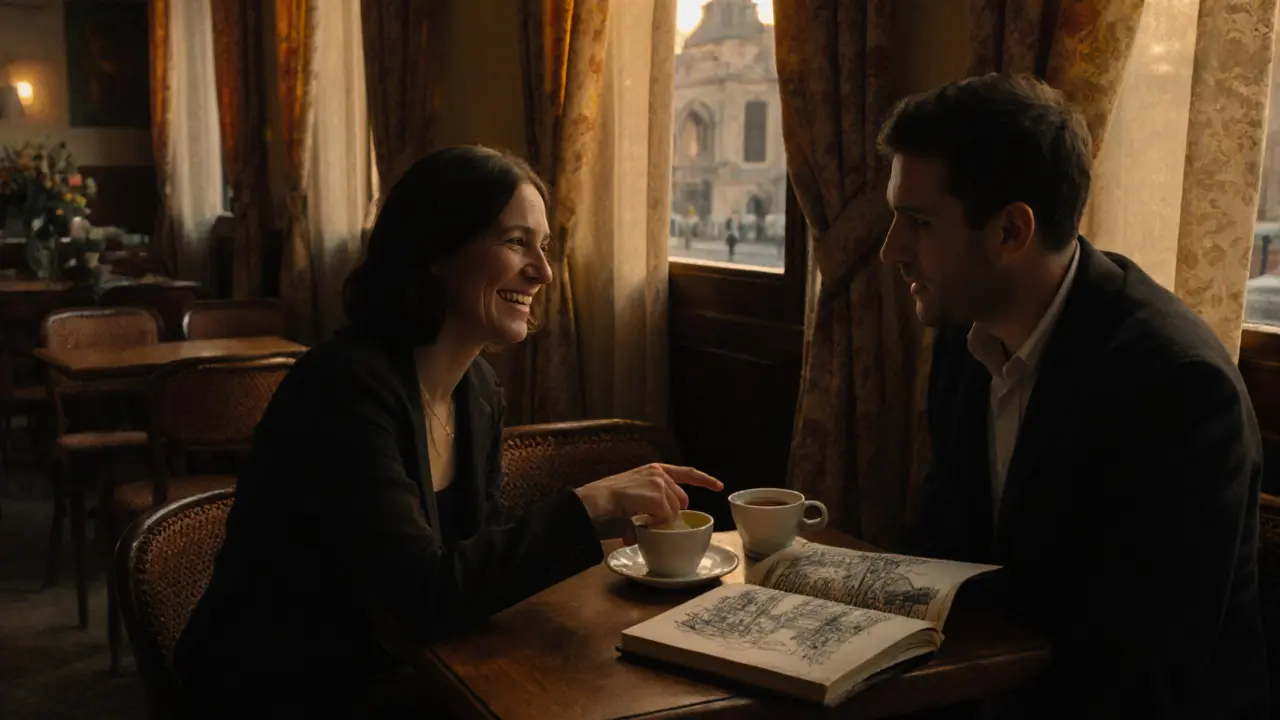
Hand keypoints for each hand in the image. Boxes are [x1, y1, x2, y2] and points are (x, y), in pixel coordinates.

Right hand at [574, 463, 722, 524]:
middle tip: (656, 520)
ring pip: (673, 511)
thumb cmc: (611, 500)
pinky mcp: (657, 495)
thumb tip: (659, 528)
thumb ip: (652, 504)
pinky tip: (640, 519)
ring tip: (640, 518)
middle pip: (681, 500)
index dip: (705, 480)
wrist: (597, 498)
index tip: (719, 486)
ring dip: (660, 520)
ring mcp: (659, 483)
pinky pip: (665, 517)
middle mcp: (659, 472)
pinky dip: (655, 523)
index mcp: (656, 469)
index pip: (688, 472)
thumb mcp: (635, 494)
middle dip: (674, 513)